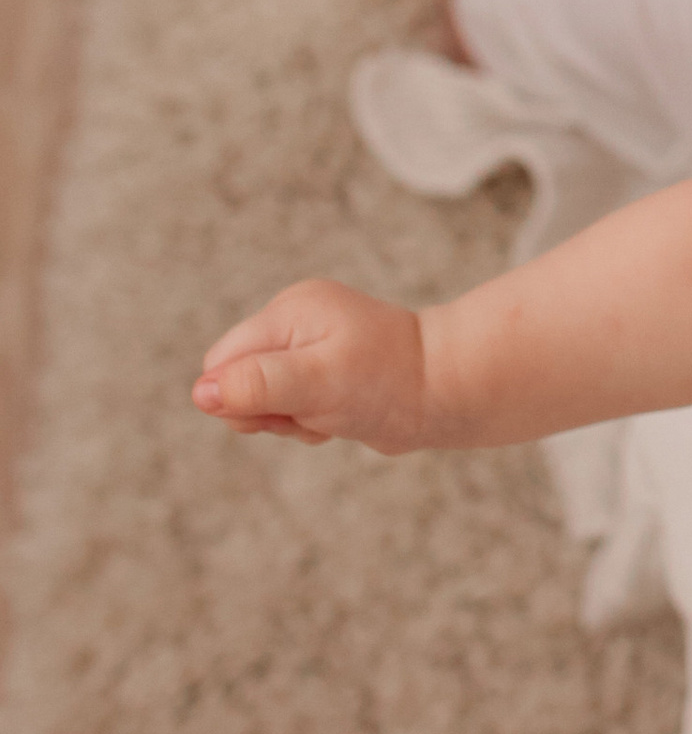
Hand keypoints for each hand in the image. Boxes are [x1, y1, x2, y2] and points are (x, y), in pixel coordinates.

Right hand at [194, 280, 430, 453]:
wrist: (449, 393)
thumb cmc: (386, 381)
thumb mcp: (317, 383)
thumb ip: (259, 385)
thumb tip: (201, 393)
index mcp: (289, 311)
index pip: (222, 362)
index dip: (239, 397)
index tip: (282, 409)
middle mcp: (296, 323)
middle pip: (239, 382)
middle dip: (267, 411)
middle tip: (313, 412)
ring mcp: (311, 347)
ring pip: (264, 400)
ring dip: (291, 421)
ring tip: (333, 414)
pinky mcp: (324, 373)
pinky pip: (291, 407)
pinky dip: (310, 422)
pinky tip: (341, 419)